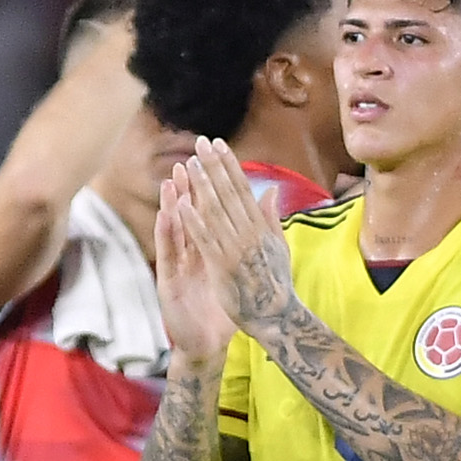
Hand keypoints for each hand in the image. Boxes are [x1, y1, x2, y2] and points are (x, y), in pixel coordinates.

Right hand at [154, 168, 237, 371]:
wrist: (206, 344)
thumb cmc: (221, 311)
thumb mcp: (233, 276)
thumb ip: (241, 248)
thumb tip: (254, 227)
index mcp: (208, 251)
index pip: (208, 217)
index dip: (210, 192)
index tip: (214, 167)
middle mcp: (189, 255)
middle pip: (188, 218)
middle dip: (188, 190)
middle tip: (188, 162)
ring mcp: (177, 267)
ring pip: (174, 231)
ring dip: (172, 205)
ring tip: (172, 180)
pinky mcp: (167, 282)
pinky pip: (167, 255)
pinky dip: (166, 234)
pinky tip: (167, 215)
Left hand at [170, 138, 296, 341]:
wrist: (276, 317)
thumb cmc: (276, 284)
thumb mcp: (279, 247)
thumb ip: (272, 218)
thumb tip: (272, 190)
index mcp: (261, 227)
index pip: (242, 189)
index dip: (229, 165)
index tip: (217, 144)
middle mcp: (250, 234)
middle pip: (228, 194)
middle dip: (213, 167)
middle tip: (199, 143)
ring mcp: (236, 250)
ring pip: (215, 212)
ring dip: (201, 187)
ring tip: (189, 165)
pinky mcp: (222, 267)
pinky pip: (205, 240)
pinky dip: (193, 222)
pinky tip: (181, 205)